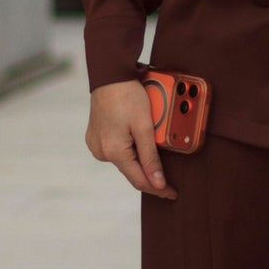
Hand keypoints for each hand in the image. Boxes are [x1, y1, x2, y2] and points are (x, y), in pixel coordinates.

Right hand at [85, 82, 177, 199]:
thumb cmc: (128, 96)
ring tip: (152, 146)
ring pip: (125, 160)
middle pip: (131, 170)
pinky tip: (137, 139)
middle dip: (150, 172)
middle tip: (169, 174)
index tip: (171, 193)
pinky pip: (117, 149)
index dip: (158, 189)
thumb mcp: (145, 128)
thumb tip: (157, 183)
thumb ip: (150, 157)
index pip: (139, 180)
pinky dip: (129, 148)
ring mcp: (96, 145)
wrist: (110, 76)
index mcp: (113, 152)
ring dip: (139, 158)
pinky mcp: (96, 137)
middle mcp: (101, 152)